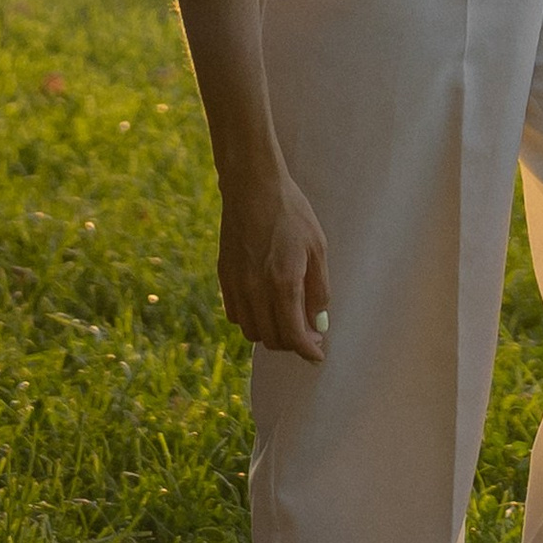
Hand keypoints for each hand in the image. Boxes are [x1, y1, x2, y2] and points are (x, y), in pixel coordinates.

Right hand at [217, 167, 330, 362]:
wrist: (252, 187)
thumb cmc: (291, 213)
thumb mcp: (317, 248)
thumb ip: (318, 289)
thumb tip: (318, 323)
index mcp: (283, 282)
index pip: (293, 334)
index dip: (308, 351)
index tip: (318, 355)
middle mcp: (255, 289)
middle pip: (272, 338)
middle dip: (293, 343)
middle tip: (309, 334)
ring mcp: (236, 284)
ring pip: (251, 331)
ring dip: (271, 334)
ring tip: (288, 321)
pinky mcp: (224, 277)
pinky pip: (235, 315)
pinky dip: (252, 320)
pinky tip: (266, 307)